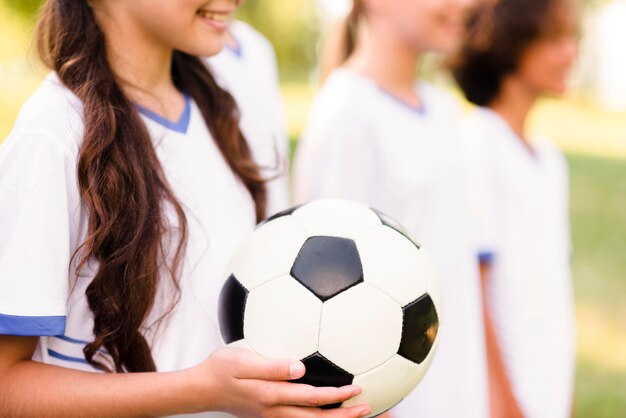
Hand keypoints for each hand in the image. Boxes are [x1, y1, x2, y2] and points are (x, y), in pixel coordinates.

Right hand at [187, 347, 371, 417]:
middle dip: (343, 415)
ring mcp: (272, 416)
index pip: (311, 398)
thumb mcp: (241, 361)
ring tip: (354, 412)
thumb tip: (299, 368)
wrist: (202, 388)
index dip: (336, 395)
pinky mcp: (269, 414)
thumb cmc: (221, 369)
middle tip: (366, 407)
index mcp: (271, 395)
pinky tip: (325, 410)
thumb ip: (271, 365)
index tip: (356, 388)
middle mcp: (275, 410)